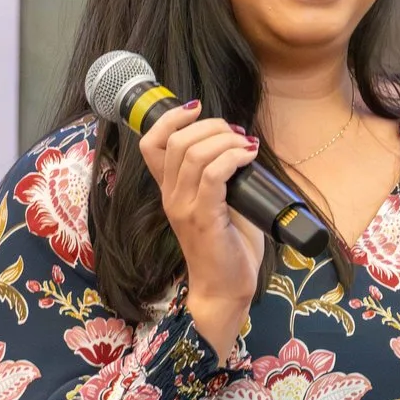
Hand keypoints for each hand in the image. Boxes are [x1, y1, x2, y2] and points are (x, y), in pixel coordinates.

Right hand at [140, 100, 264, 360]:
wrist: (225, 289)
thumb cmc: (227, 248)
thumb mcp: (220, 204)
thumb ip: (221, 177)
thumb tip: (243, 145)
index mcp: (170, 190)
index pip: (150, 143)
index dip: (170, 118)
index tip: (197, 110)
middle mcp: (171, 196)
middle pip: (176, 140)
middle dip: (211, 125)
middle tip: (237, 134)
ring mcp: (184, 207)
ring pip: (194, 153)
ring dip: (225, 139)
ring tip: (246, 146)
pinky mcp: (204, 218)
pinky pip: (213, 174)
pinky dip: (233, 157)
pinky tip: (249, 156)